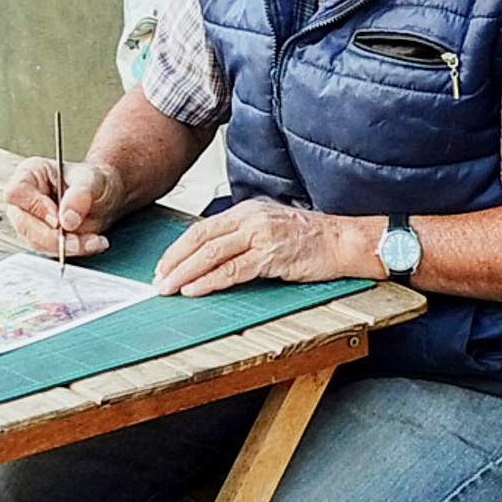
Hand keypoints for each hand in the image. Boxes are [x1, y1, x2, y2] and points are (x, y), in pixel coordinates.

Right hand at [0, 154, 124, 258]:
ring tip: (93, 241)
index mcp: (30, 174)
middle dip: (53, 237)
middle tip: (78, 240)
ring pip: (36, 242)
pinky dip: (71, 251)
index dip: (36, 208)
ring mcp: (30, 221)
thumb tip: (67, 219)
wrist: (104, 197)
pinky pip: (49, 251)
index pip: (17, 192)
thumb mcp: (92, 180)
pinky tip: (91, 244)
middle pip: (23, 224)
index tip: (58, 219)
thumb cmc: (93, 181)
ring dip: (65, 247)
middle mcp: (25, 199)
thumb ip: (79, 195)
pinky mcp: (40, 238)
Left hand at [153, 199, 374, 296]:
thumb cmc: (311, 239)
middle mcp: (250, 219)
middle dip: (174, 262)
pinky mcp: (271, 256)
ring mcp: (261, 236)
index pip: (201, 229)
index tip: (163, 266)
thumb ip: (242, 238)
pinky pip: (232, 270)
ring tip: (169, 288)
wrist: (343, 241)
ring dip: (185, 274)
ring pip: (211, 255)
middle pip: (200, 239)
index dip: (178, 249)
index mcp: (247, 211)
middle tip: (158, 280)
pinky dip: (210, 282)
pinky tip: (195, 290)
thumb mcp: (269, 228)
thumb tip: (212, 258)